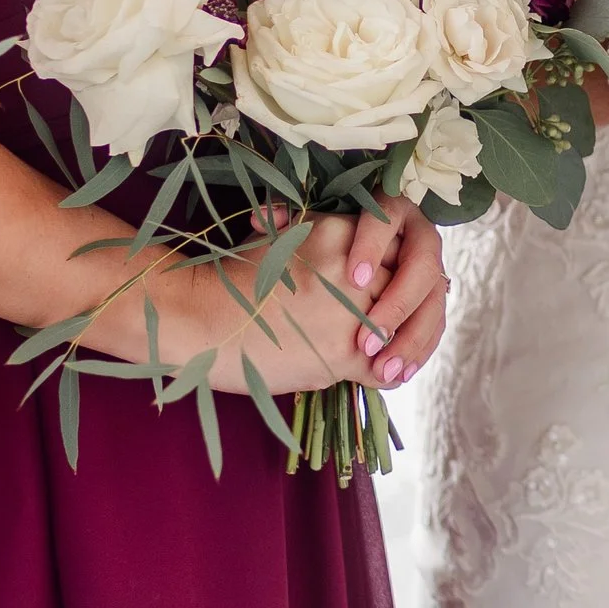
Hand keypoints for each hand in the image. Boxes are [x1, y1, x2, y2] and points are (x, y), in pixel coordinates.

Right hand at [185, 198, 447, 395]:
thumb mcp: (282, 238)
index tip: (398, 286)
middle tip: (408, 324)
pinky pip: (385, 364)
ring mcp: (352, 310)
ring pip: (401, 324)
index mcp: (339, 232)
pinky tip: (385, 376)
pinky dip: (389, 373)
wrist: (199, 319)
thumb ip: (323, 238)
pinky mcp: (344, 352)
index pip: (398, 247)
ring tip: (398, 356)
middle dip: (409, 306)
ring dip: (405, 341)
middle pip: (406, 285)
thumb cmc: (234, 280)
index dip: (402, 270)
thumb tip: (360, 257)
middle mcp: (352, 266)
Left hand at [305, 197, 446, 390]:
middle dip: (397, 304)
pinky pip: (433, 326)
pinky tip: (397, 375)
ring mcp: (428, 271)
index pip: (389, 217)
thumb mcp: (299, 236)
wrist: (321, 281)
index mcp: (388, 209)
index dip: (373, 246)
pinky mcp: (429, 302)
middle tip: (368, 339)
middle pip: (422, 266)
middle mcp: (416, 237)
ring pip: (433, 302)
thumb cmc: (309, 253)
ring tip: (383, 369)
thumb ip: (288, 227)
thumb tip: (259, 220)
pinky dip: (417, 351)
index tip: (353, 278)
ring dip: (410, 338)